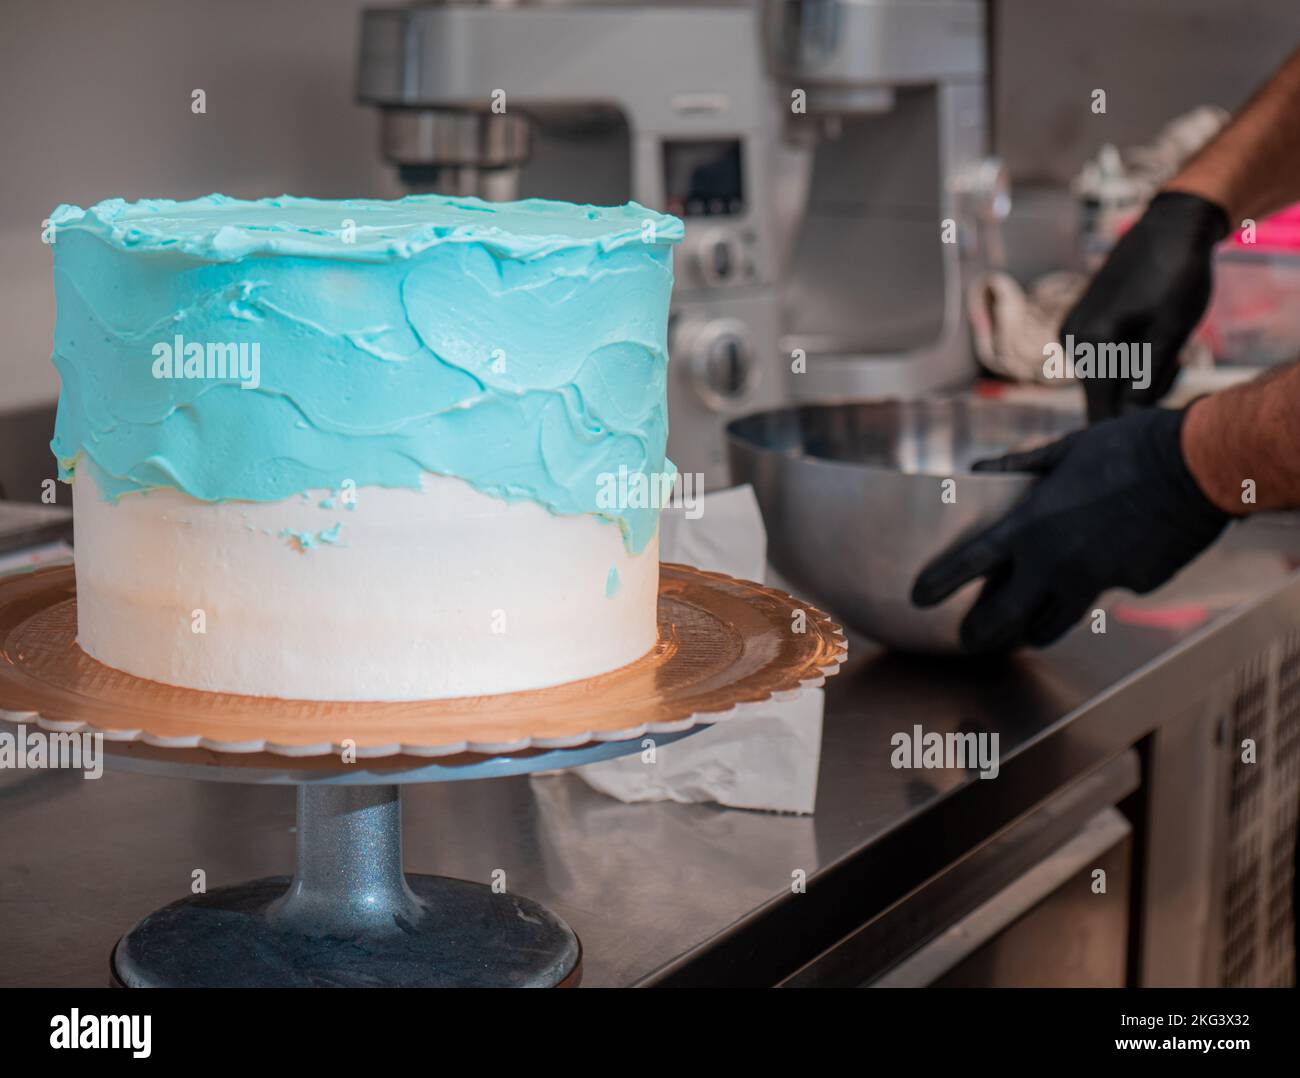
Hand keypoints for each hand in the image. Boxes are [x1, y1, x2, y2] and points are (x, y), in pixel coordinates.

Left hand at [911, 407, 1229, 652]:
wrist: (1196, 466)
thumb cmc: (1128, 448)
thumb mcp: (1064, 449)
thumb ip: (1018, 467)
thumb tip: (981, 469)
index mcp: (1031, 527)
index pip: (970, 565)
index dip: (940, 585)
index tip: (920, 599)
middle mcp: (1057, 563)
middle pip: (1006, 617)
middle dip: (982, 633)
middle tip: (968, 639)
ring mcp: (1096, 581)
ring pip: (1055, 622)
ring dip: (1034, 629)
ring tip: (1023, 632)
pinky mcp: (1134, 586)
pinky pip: (1107, 592)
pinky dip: (1099, 585)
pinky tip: (1110, 563)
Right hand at [1063, 191, 1228, 423]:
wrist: (1168, 228)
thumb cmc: (1178, 276)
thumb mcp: (1172, 331)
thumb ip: (1145, 380)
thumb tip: (1125, 422)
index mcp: (1093, 345)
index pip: (1101, 414)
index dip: (1131, 423)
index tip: (1156, 411)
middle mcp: (1072, 343)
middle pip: (1103, 398)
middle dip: (1136, 394)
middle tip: (1172, 362)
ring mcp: (1069, 333)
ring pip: (1101, 379)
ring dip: (1131, 375)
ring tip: (1162, 345)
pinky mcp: (1074, 325)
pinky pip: (1097, 361)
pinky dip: (1121, 359)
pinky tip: (1144, 335)